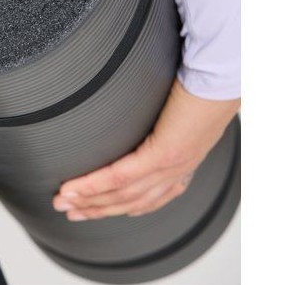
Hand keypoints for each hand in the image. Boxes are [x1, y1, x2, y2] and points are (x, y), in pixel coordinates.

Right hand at [52, 79, 239, 219]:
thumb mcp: (182, 100)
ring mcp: (173, 164)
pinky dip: (93, 185)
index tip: (97, 206)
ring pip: (124, 194)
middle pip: (134, 200)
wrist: (222, 72)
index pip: (152, 194)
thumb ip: (162, 107)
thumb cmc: (204, 78)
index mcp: (185, 158)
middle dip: (98, 208)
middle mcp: (180, 167)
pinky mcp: (164, 153)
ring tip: (63, 202)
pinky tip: (73, 188)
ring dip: (90, 201)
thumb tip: (137, 95)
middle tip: (70, 211)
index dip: (123, 204)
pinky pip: (121, 175)